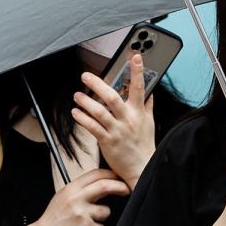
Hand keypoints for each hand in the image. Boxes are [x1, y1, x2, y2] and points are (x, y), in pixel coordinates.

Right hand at [27, 169, 129, 225]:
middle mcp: (77, 199)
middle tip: (127, 189)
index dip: (111, 174)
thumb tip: (102, 182)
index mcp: (71, 189)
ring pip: (106, 211)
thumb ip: (81, 189)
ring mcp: (82, 215)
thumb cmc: (54, 218)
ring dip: (101, 217)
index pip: (95, 174)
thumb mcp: (63, 196)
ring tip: (86, 221)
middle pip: (105, 186)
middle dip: (120, 187)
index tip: (119, 177)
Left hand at [73, 54, 155, 189]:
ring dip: (86, 102)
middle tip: (86, 76)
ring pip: (100, 112)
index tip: (135, 56)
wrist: (142, 168)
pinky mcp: (108, 141)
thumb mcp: (149, 123)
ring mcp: (117, 130)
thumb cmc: (144, 145)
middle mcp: (128, 119)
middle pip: (113, 97)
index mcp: (139, 112)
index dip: (138, 71)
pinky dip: (83, 119)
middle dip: (98, 84)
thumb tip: (150, 92)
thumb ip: (148, 106)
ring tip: (77, 95)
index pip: (140, 88)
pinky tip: (76, 112)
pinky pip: (93, 127)